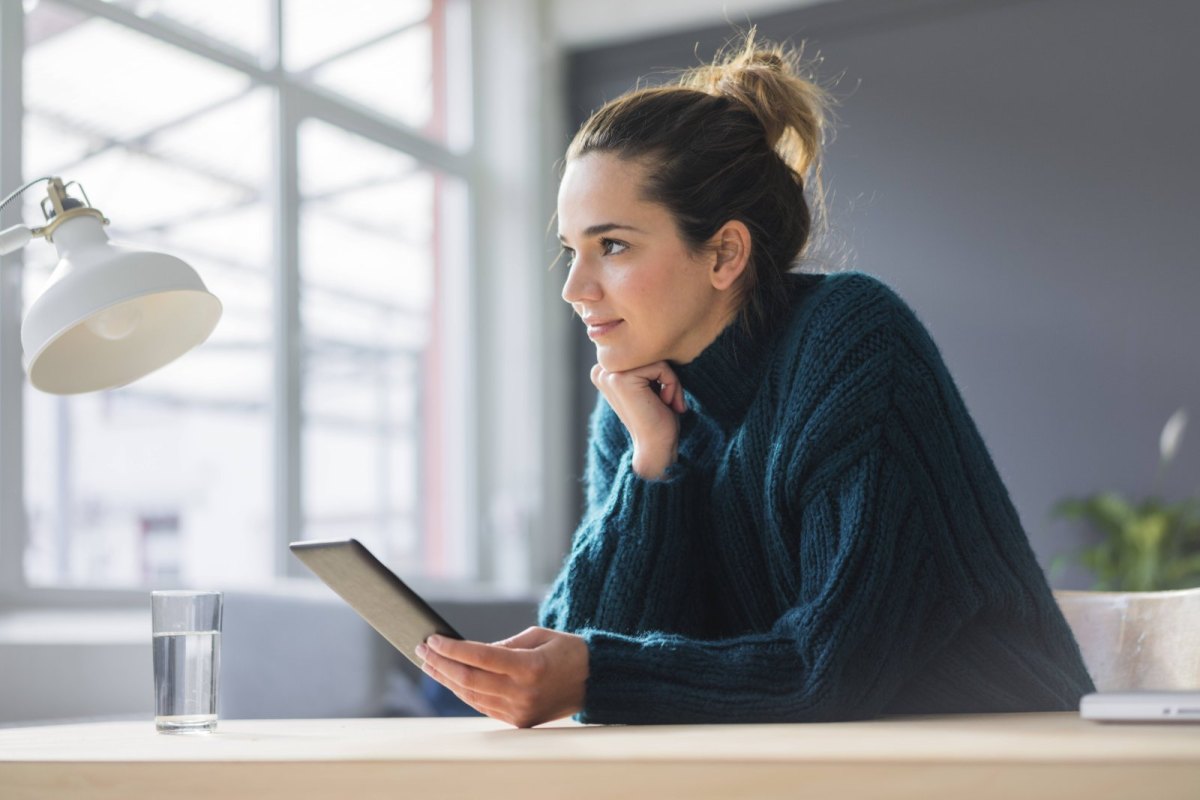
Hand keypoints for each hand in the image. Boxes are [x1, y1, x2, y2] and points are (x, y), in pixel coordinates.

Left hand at [417, 626, 588, 727]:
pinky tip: (451, 679)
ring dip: (447, 679)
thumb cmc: (567, 651)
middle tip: (422, 649)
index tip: (433, 639)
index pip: (480, 657)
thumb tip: (469, 652)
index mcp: (530, 667)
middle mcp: (523, 693)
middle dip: (441, 664)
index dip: (452, 649)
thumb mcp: (537, 635)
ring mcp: (520, 711)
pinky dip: (464, 692)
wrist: (595, 681)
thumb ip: (503, 645)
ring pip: (471, 695)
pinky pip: (483, 706)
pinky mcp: (519, 721)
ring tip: (430, 664)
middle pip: (469, 679)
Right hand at [591, 361, 686, 478]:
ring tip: (667, 402)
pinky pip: (660, 366)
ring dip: (671, 381)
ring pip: (655, 358)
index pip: (642, 351)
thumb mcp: (648, 383)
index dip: (658, 371)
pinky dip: (672, 384)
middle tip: (668, 400)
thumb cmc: (658, 417)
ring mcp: (608, 374)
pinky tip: (665, 403)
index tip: (662, 395)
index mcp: (604, 370)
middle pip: (647, 352)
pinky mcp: (621, 379)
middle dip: (666, 375)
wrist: (655, 446)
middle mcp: (601, 370)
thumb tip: (656, 338)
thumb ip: (644, 363)